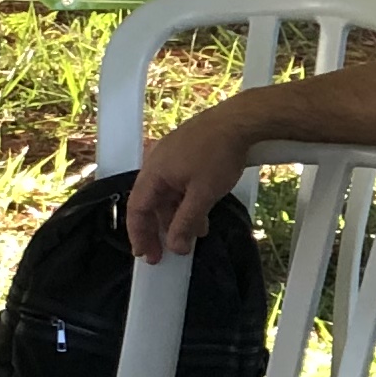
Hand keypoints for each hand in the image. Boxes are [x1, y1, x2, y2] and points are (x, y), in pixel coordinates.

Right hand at [122, 104, 251, 261]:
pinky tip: (201, 215)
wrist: (239, 122)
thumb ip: (186, 222)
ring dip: (177, 217)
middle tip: (166, 253)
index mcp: (153, 173)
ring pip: (168, 196)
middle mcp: (156, 165)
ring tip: (193, 236)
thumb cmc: (217, 154)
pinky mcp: (185, 156)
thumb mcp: (203, 195)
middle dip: (159, 230)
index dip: (139, 233)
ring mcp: (171, 159)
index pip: (136, 209)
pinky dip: (186, 203)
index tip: (145, 254)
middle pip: (151, 204)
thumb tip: (176, 247)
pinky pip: (178, 185)